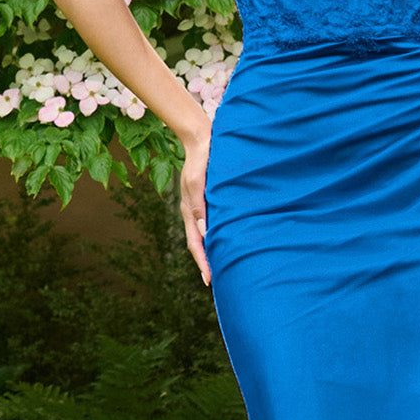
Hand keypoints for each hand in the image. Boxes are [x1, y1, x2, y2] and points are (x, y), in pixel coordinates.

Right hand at [180, 134, 211, 286]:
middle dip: (208, 262)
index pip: (195, 243)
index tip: (209, 280)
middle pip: (200, 243)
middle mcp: (195, 212)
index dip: (203, 262)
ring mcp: (202, 206)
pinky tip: (230, 240)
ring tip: (226, 266)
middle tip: (218, 281)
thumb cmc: (201, 158)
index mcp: (189, 210)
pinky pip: (214, 222)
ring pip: (207, 234)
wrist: (203, 138)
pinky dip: (219, 235)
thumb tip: (204, 232)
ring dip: (214, 250)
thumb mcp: (197, 181)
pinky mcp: (210, 200)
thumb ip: (200, 205)